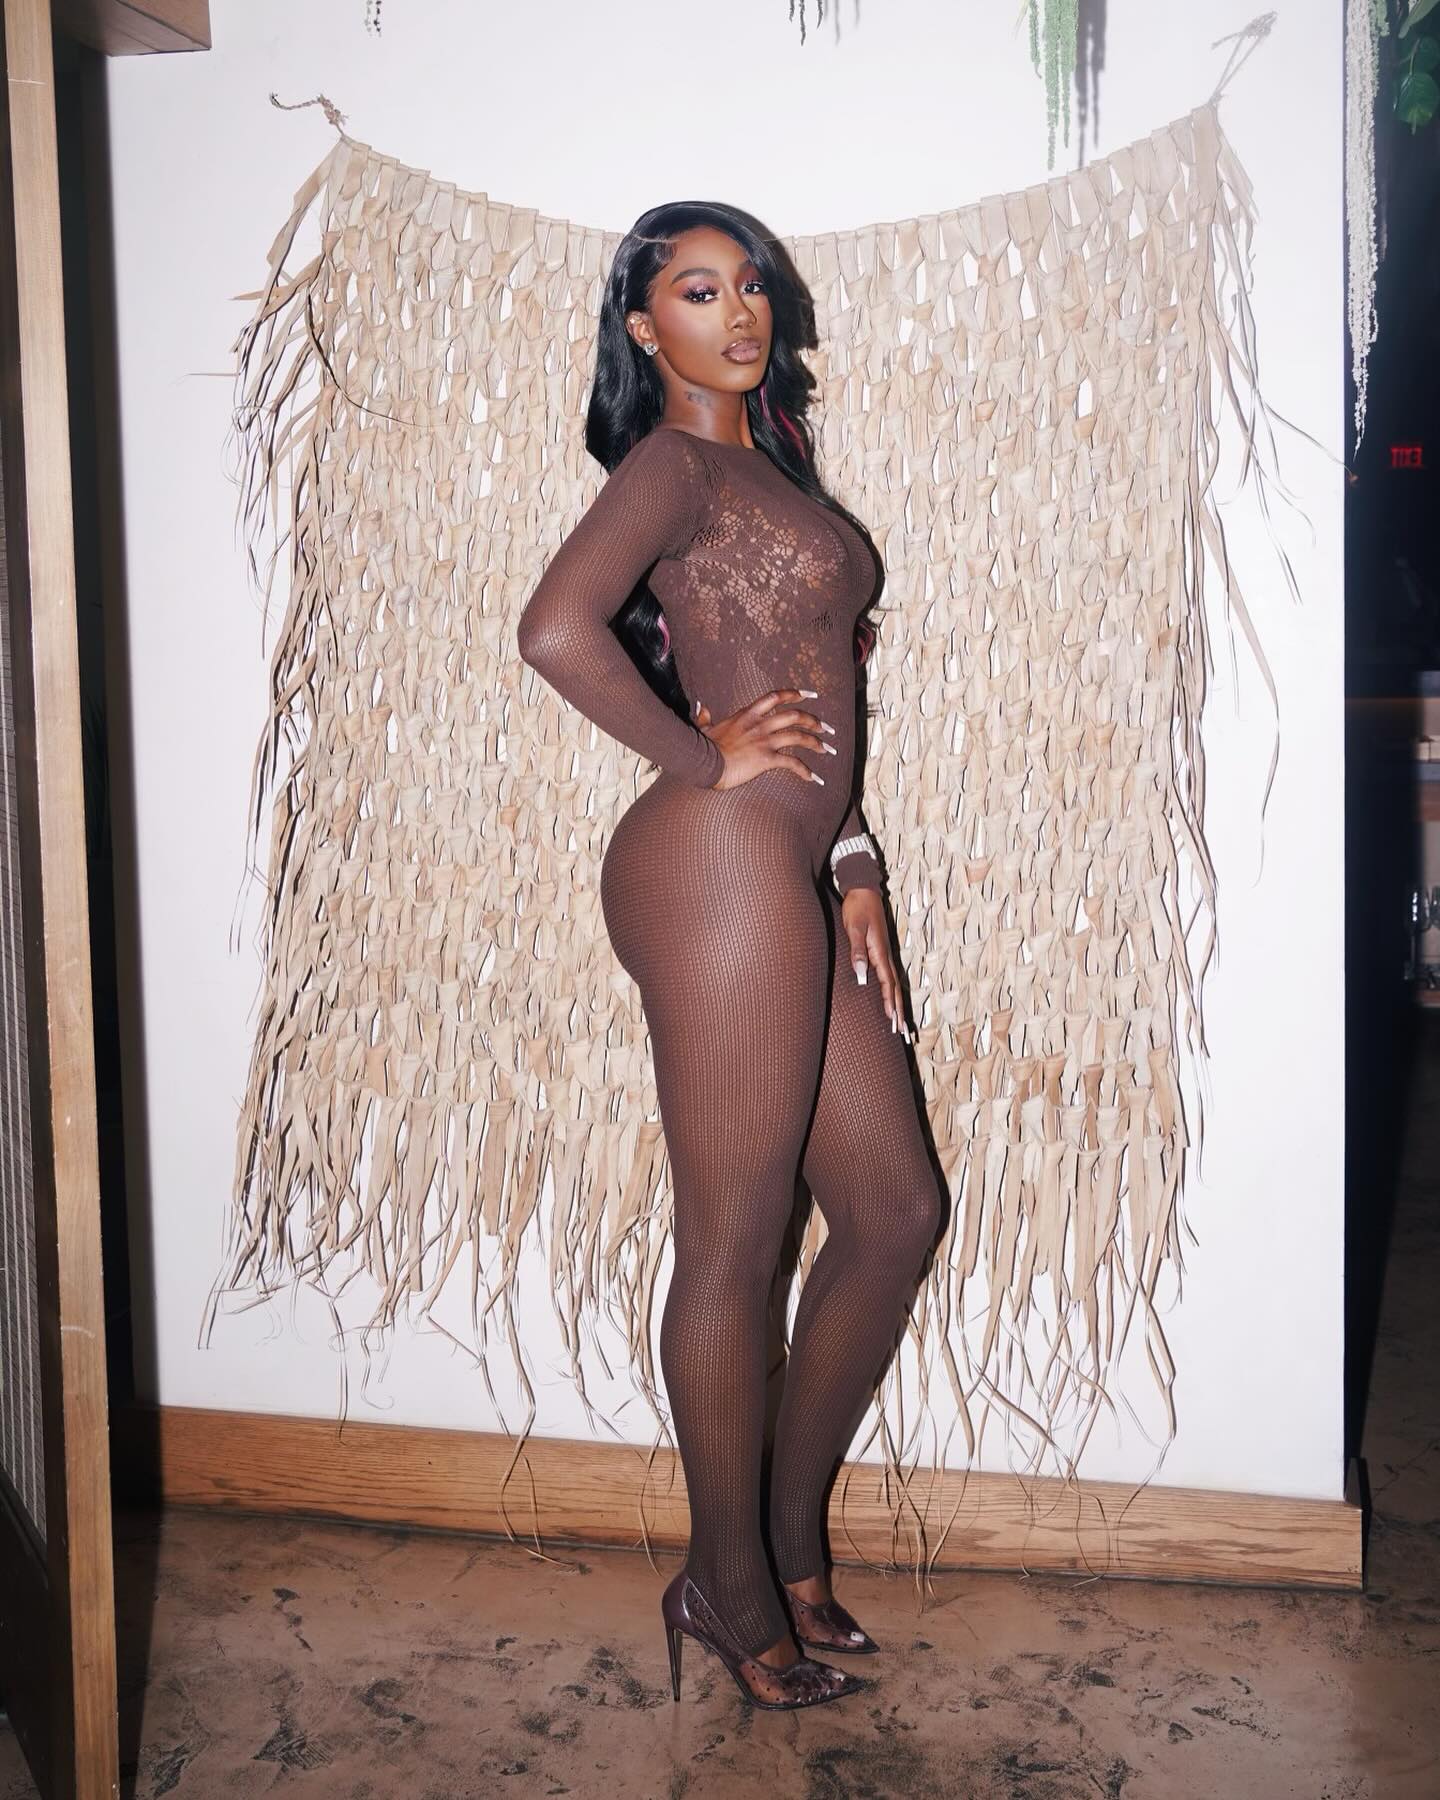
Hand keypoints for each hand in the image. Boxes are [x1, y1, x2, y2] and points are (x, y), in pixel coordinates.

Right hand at [693, 691, 836, 789]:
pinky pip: (792, 763)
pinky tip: (814, 778)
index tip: (811, 695)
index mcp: (748, 714)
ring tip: (826, 749)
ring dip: (816, 742)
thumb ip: (705, 716)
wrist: (705, 763)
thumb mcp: (704, 728)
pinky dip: (806, 771)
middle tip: (826, 728)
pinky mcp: (767, 759)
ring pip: (798, 736)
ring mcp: (765, 741)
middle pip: (795, 715)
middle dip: (814, 721)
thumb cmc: (703, 747)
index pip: (776, 697)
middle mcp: (760, 724)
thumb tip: (702, 706)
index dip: (795, 694)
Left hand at [841, 887, 909, 1040]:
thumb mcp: (854, 929)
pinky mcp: (879, 951)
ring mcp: (884, 954)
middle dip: (899, 1011)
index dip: (890, 1004)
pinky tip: (892, 1000)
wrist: (862, 889)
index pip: (888, 984)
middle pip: (896, 988)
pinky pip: (889, 977)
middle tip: (902, 1032)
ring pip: (894, 984)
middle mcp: (885, 956)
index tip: (893, 1022)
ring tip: (901, 1023)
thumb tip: (862, 978)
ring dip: (898, 1005)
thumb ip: (857, 952)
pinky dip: (893, 992)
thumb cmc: (856, 908)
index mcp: (880, 953)